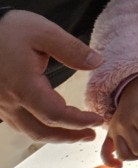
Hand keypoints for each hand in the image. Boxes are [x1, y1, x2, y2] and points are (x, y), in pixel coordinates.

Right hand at [0, 10, 103, 142]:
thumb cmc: (9, 30)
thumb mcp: (45, 33)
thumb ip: (72, 49)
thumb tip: (97, 62)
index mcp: (24, 87)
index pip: (54, 115)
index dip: (78, 121)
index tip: (97, 119)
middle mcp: (10, 102)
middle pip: (41, 131)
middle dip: (68, 136)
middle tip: (90, 136)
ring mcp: (2, 105)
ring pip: (29, 130)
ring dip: (54, 135)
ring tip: (77, 132)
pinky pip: (20, 123)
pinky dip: (40, 127)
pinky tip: (52, 122)